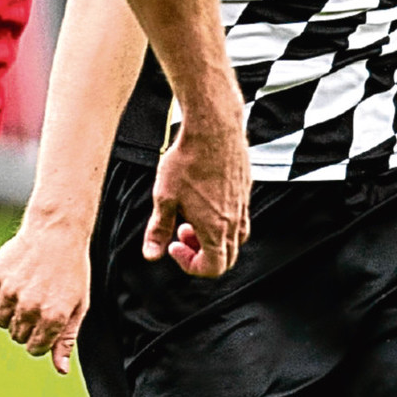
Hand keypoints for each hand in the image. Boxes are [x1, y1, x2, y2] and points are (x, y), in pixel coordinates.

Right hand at [0, 220, 91, 373]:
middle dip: (27, 325)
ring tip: (25, 290)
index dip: (41, 338)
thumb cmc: (71, 270)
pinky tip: (7, 288)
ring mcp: (10, 292)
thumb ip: (67, 340)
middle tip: (37, 300)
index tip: (45, 321)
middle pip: (17, 336)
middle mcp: (31, 307)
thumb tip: (60, 370)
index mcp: (54, 318)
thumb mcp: (78, 305)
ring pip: (0, 322)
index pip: (35, 348)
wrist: (56, 232)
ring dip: (10, 312)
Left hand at [146, 103, 249, 276]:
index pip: (213, 268)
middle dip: (202, 253)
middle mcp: (235, 221)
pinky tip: (203, 198)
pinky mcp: (245, 190)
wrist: (213, 128)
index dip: (190, 265)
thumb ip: (158, 230)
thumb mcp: (164, 198)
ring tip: (192, 216)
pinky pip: (239, 217)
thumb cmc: (188, 160)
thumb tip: (151, 254)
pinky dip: (222, 220)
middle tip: (182, 233)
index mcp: (215, 229)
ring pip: (235, 238)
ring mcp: (243, 205)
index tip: (173, 246)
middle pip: (227, 258)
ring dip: (213, 237)